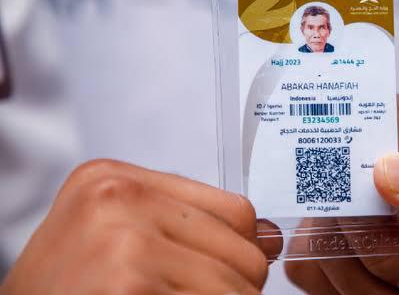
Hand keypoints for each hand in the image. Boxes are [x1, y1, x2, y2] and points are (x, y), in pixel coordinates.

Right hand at [0, 159, 274, 294]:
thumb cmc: (65, 290)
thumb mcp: (114, 237)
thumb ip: (184, 226)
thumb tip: (269, 239)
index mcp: (113, 178)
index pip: (234, 210)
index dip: (242, 250)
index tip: (228, 272)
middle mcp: (118, 196)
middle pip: (243, 248)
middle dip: (237, 286)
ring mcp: (123, 238)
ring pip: (237, 284)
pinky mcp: (129, 281)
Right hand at [286, 94, 398, 294]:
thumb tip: (392, 170)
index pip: (376, 118)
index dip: (382, 171)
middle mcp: (386, 156)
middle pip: (335, 178)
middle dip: (374, 238)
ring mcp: (355, 201)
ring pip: (317, 227)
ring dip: (365, 273)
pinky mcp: (336, 242)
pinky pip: (310, 263)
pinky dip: (347, 288)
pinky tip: (388, 292)